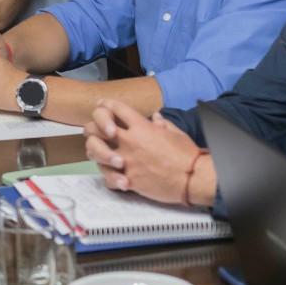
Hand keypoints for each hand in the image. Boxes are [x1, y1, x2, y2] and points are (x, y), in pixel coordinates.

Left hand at [84, 100, 205, 204]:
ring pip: (95, 152)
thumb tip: (156, 117)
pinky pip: (108, 178)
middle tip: (99, 133)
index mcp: (141, 127)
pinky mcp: (128, 180)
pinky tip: (117, 177)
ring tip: (106, 157)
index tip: (103, 105)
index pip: (116, 108)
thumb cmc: (186, 154)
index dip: (107, 104)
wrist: (192, 178)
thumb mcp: (175, 133)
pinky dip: (111, 178)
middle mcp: (129, 141)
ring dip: (98, 153)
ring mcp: (126, 161)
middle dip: (93, 128)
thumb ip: (162, 124)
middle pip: (95, 128)